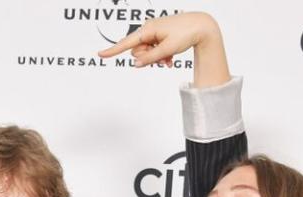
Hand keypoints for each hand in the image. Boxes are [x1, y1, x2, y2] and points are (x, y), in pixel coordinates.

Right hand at [98, 12, 223, 74]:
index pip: (126, 43)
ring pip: (147, 51)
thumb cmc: (186, 34)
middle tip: (162, 60)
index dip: (113, 50)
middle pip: (137, 50)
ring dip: (155, 58)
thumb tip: (135, 64)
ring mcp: (155, 31)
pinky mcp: (161, 34)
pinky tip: (169, 59)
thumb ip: (149, 58)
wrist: (203, 26)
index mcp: (148, 29)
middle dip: (147, 59)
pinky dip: (160, 55)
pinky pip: (154, 48)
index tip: (99, 54)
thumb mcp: (167, 50)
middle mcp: (149, 28)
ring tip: (168, 60)